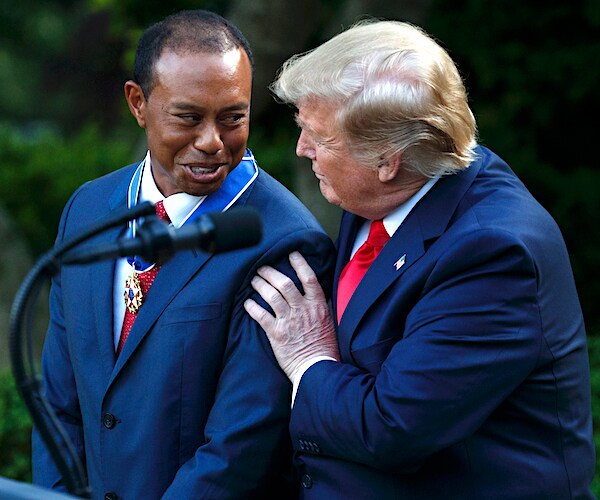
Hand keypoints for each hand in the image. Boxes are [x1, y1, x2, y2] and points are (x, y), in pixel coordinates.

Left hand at [244, 251, 339, 379]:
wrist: (317, 369)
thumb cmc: (325, 348)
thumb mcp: (329, 322)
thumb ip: (320, 306)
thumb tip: (314, 293)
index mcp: (318, 306)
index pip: (309, 278)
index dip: (300, 263)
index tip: (292, 254)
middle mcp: (302, 310)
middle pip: (285, 283)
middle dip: (271, 272)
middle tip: (262, 267)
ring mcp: (289, 321)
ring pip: (271, 296)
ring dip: (260, 285)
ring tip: (254, 280)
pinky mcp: (276, 334)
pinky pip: (260, 315)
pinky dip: (252, 307)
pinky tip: (247, 302)